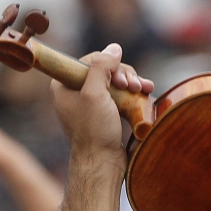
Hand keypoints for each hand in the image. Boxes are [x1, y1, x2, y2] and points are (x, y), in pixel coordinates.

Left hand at [50, 43, 152, 177]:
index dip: (110, 66)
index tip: (121, 81)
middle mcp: (75, 91)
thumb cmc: (94, 130)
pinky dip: (133, 93)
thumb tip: (114, 48)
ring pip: (115, 81)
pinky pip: (120, 95)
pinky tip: (146, 92)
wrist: (102, 163)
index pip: (91, 60)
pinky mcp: (105, 113)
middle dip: (124, 75)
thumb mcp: (94, 93)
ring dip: (132, 82)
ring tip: (144, 90)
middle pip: (105, 69)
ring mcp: (91, 103)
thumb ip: (102, 66)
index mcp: (64, 84)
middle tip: (134, 87)